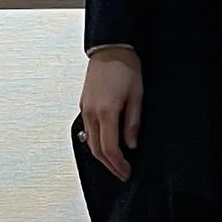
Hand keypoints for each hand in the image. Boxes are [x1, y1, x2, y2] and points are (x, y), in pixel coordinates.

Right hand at [79, 46, 143, 178]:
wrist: (110, 48)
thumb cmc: (125, 67)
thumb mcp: (137, 95)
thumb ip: (133, 122)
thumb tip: (131, 144)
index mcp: (106, 112)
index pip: (109, 148)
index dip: (118, 164)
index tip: (126, 172)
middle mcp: (91, 113)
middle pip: (96, 149)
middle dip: (109, 165)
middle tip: (121, 173)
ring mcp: (85, 109)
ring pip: (89, 141)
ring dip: (102, 156)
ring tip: (115, 163)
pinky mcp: (83, 105)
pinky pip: (88, 130)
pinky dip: (96, 142)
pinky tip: (106, 145)